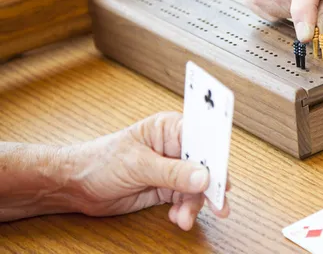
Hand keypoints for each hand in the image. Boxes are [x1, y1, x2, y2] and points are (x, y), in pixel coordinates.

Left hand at [65, 112, 229, 230]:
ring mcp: (173, 169)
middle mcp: (176, 147)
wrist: (77, 186)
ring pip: (198, 187)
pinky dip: (184, 211)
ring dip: (195, 204)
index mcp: (170, 129)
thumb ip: (173, 172)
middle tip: (219, 203)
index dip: (216, 155)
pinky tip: (177, 217)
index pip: (202, 138)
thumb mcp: (138, 165)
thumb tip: (203, 176)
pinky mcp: (167, 188)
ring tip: (185, 217)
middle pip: (205, 164)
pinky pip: (186, 200)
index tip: (223, 174)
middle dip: (211, 186)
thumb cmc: (100, 161)